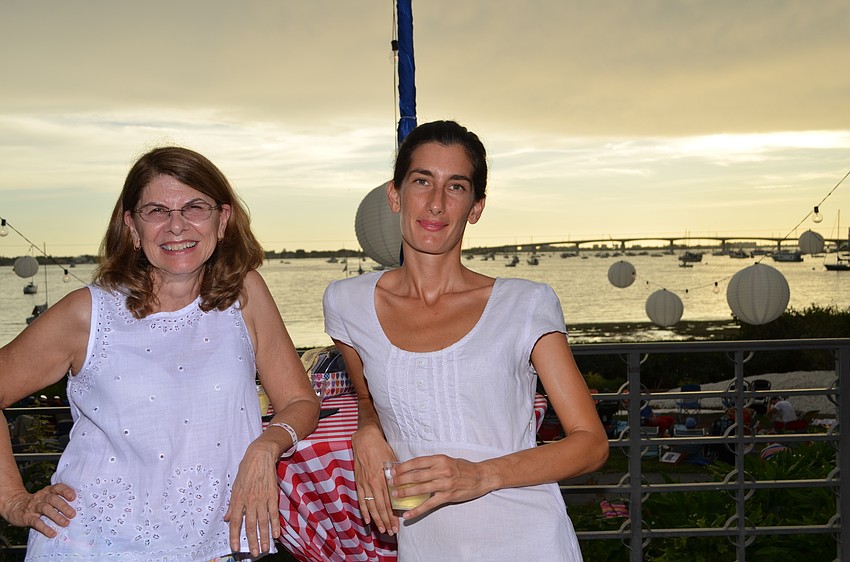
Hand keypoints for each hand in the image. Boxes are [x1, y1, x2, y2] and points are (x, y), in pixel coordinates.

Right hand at [0, 484, 76, 537]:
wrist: (14, 505)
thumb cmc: (36, 502)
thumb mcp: (46, 496)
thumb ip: (59, 498)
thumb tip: (78, 506)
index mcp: (47, 491)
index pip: (57, 488)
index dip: (66, 491)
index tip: (73, 497)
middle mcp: (41, 497)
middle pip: (53, 499)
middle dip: (63, 506)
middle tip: (73, 514)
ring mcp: (33, 507)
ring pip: (45, 509)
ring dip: (56, 516)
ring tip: (66, 523)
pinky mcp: (27, 517)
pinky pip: (36, 522)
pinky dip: (45, 528)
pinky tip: (52, 533)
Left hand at [225, 441, 280, 556]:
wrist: (260, 455)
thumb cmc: (246, 469)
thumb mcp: (235, 486)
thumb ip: (232, 505)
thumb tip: (228, 518)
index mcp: (238, 499)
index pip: (236, 522)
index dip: (235, 536)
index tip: (235, 547)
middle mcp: (250, 501)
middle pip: (250, 525)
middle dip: (252, 541)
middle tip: (254, 553)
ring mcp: (262, 499)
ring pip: (263, 522)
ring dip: (264, 536)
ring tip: (265, 548)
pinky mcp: (272, 495)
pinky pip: (274, 513)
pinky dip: (275, 524)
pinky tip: (276, 534)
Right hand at [351, 426, 396, 534]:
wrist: (365, 440)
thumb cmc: (381, 448)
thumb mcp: (392, 460)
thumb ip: (396, 475)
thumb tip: (403, 486)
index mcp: (382, 479)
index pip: (388, 503)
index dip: (392, 516)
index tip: (397, 525)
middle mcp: (372, 484)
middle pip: (380, 508)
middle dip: (386, 521)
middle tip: (391, 532)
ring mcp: (364, 484)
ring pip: (370, 506)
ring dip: (376, 519)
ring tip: (381, 529)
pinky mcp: (358, 482)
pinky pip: (361, 499)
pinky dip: (364, 510)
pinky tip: (367, 519)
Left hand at [392, 455, 488, 519]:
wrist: (481, 476)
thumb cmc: (463, 467)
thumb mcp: (447, 460)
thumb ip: (432, 464)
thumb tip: (413, 468)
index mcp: (440, 459)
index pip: (417, 462)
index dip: (403, 467)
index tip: (393, 471)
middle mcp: (441, 470)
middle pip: (416, 475)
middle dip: (401, 479)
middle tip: (390, 483)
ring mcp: (445, 484)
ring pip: (421, 489)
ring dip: (406, 492)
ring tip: (395, 495)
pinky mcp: (448, 496)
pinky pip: (429, 504)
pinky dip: (417, 510)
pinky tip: (408, 514)